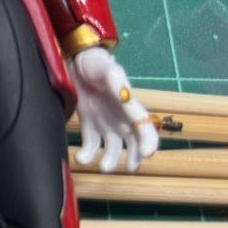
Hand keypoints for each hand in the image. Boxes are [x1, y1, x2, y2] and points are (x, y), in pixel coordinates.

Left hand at [71, 46, 156, 171]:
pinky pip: (91, 143)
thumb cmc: (97, 62)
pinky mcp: (89, 123)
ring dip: (110, 160)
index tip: (147, 155)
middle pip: (133, 142)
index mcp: (130, 106)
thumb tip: (125, 94)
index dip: (149, 142)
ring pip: (112, 147)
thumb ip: (117, 83)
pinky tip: (81, 158)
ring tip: (102, 167)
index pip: (145, 127)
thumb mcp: (108, 71)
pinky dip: (87, 154)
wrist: (78, 59)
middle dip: (133, 157)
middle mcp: (120, 118)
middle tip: (128, 169)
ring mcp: (105, 122)